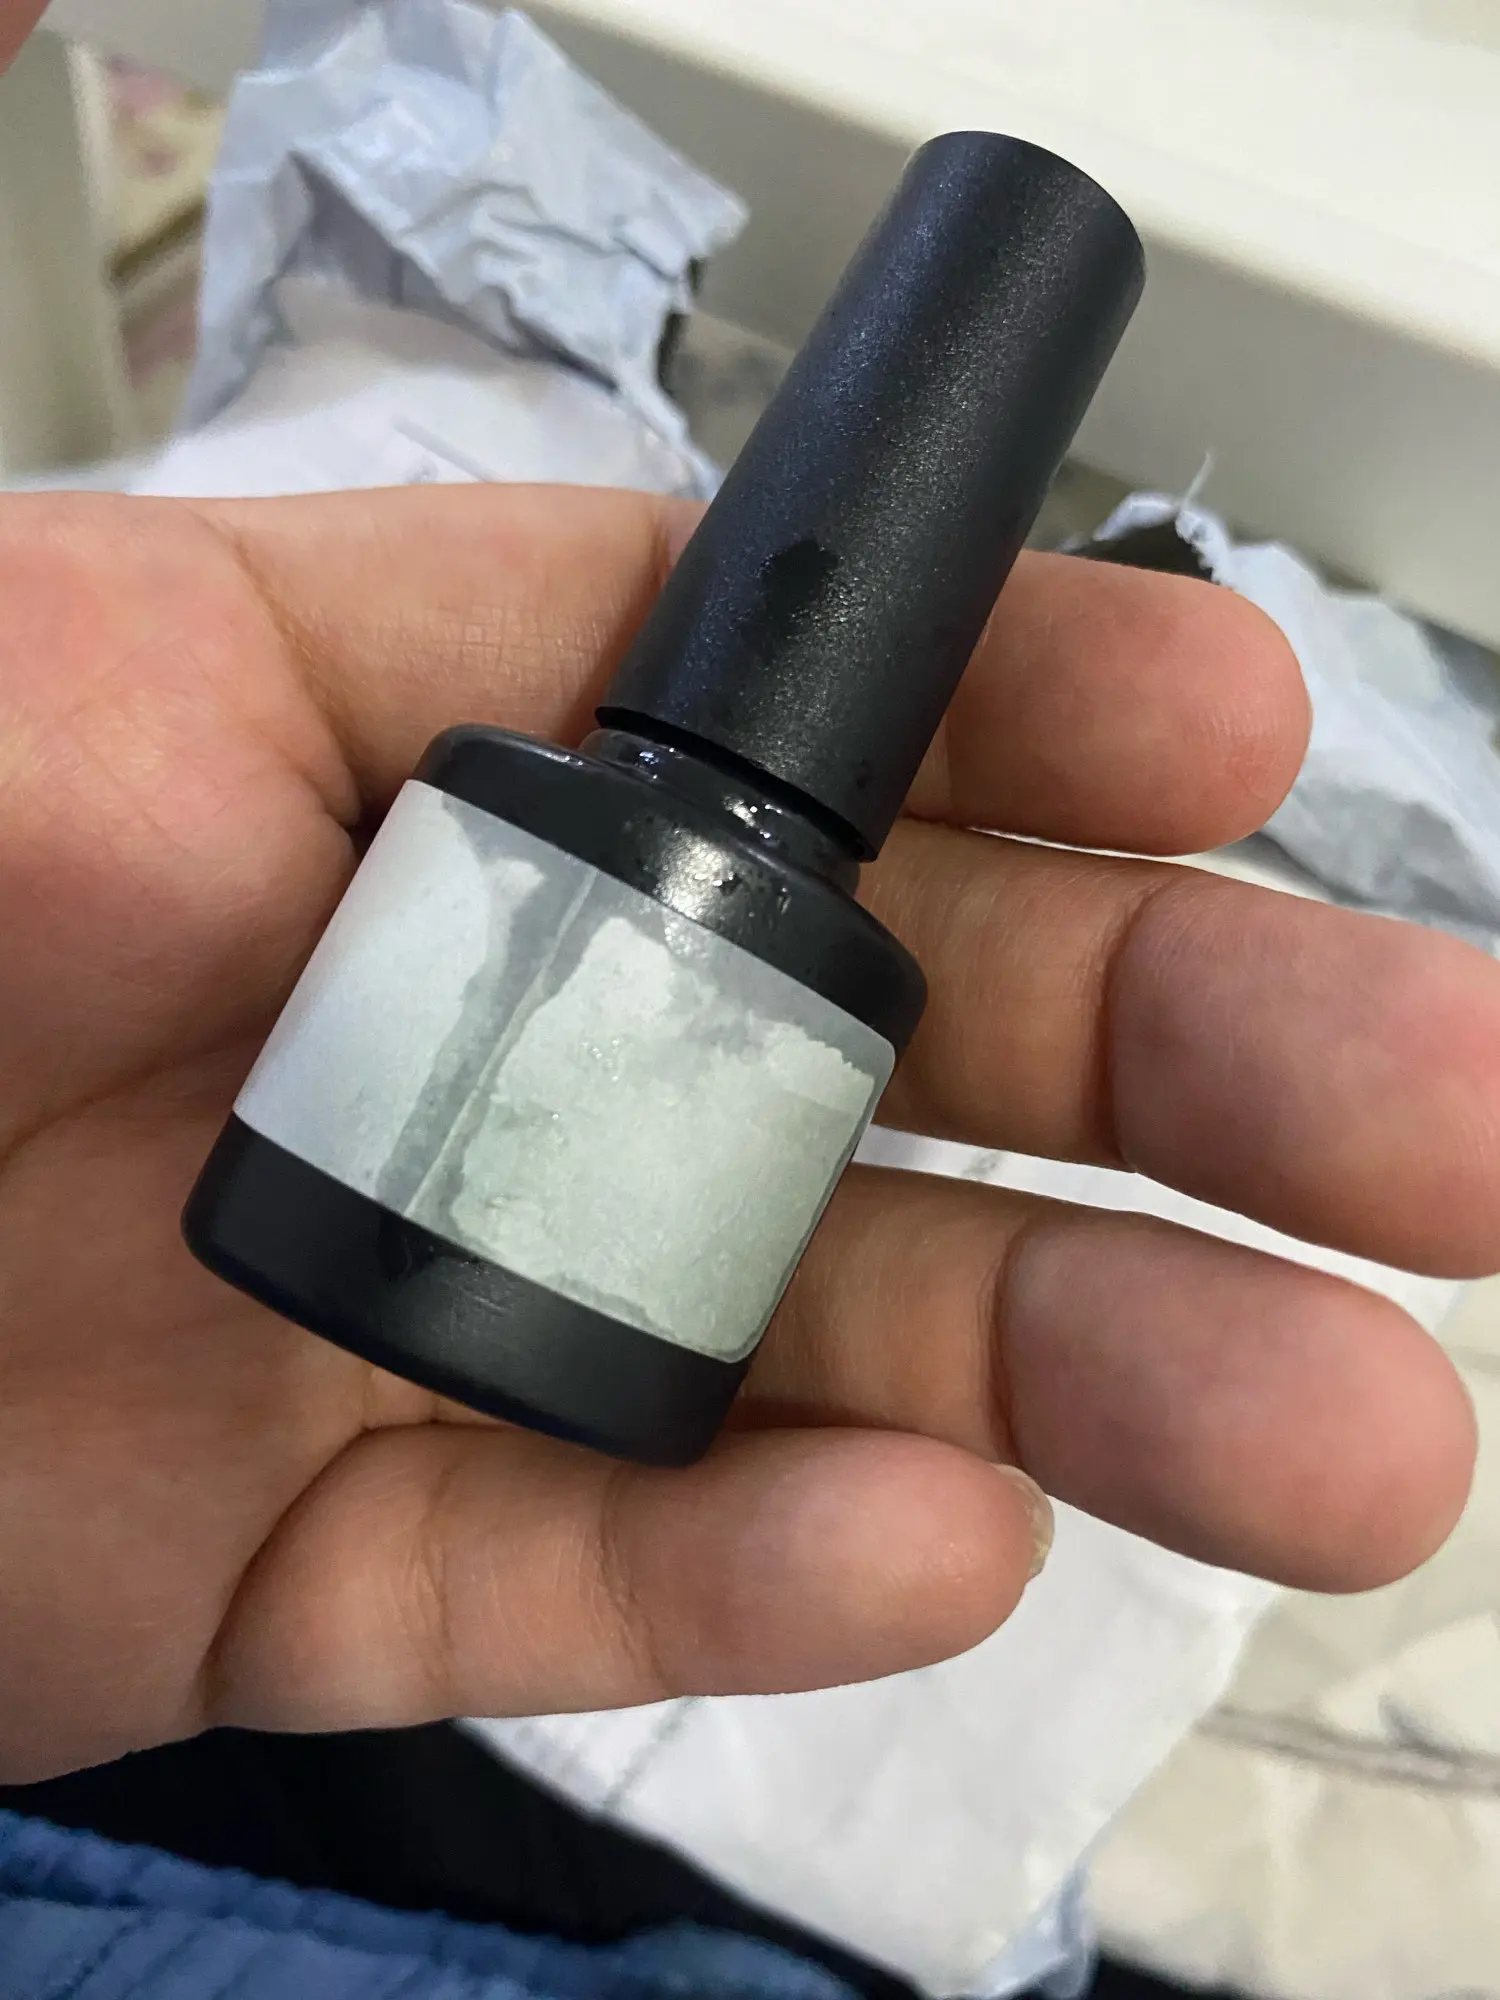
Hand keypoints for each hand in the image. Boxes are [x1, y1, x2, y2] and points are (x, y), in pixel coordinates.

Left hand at [0, 487, 1485, 1780]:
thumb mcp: (2, 716)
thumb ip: (275, 677)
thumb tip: (578, 677)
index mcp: (392, 756)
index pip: (776, 696)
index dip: (1024, 690)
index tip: (1236, 718)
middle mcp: (469, 1018)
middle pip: (891, 1032)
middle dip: (1188, 1064)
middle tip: (1440, 1127)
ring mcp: (426, 1293)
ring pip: (813, 1334)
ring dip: (1082, 1371)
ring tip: (1338, 1426)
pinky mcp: (330, 1537)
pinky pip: (589, 1558)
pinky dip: (762, 1566)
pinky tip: (940, 1546)